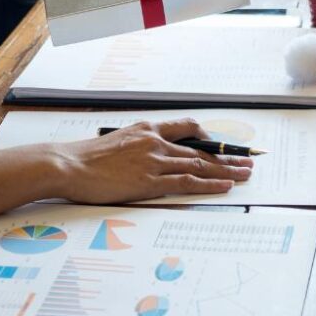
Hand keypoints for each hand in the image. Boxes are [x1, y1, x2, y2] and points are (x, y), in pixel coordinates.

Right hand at [54, 119, 252, 203]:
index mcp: (146, 130)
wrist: (69, 164)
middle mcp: (155, 142)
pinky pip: (187, 182)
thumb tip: (147, 157)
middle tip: (247, 161)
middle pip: (200, 149)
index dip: (208, 138)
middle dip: (227, 156)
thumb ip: (137, 147)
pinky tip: (224, 186)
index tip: (222, 145)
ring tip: (244, 174)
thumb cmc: (86, 158)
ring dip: (225, 170)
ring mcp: (154, 162)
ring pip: (199, 165)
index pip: (187, 128)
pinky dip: (209, 184)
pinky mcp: (149, 182)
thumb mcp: (117, 143)